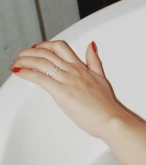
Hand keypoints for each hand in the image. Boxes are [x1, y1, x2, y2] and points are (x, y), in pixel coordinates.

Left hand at [10, 40, 130, 138]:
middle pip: (47, 52)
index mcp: (81, 68)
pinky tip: (18, 72)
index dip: (45, 45)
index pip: (60, 47)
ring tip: (16, 62)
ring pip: (41, 62)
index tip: (36, 48)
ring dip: (24, 60)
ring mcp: (67, 80)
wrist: (111, 119)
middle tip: (21, 55)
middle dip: (30, 51)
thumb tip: (91, 46)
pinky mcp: (62, 92)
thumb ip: (94, 62)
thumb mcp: (101, 78)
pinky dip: (26, 72)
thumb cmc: (106, 106)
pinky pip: (40, 78)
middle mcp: (73, 71)